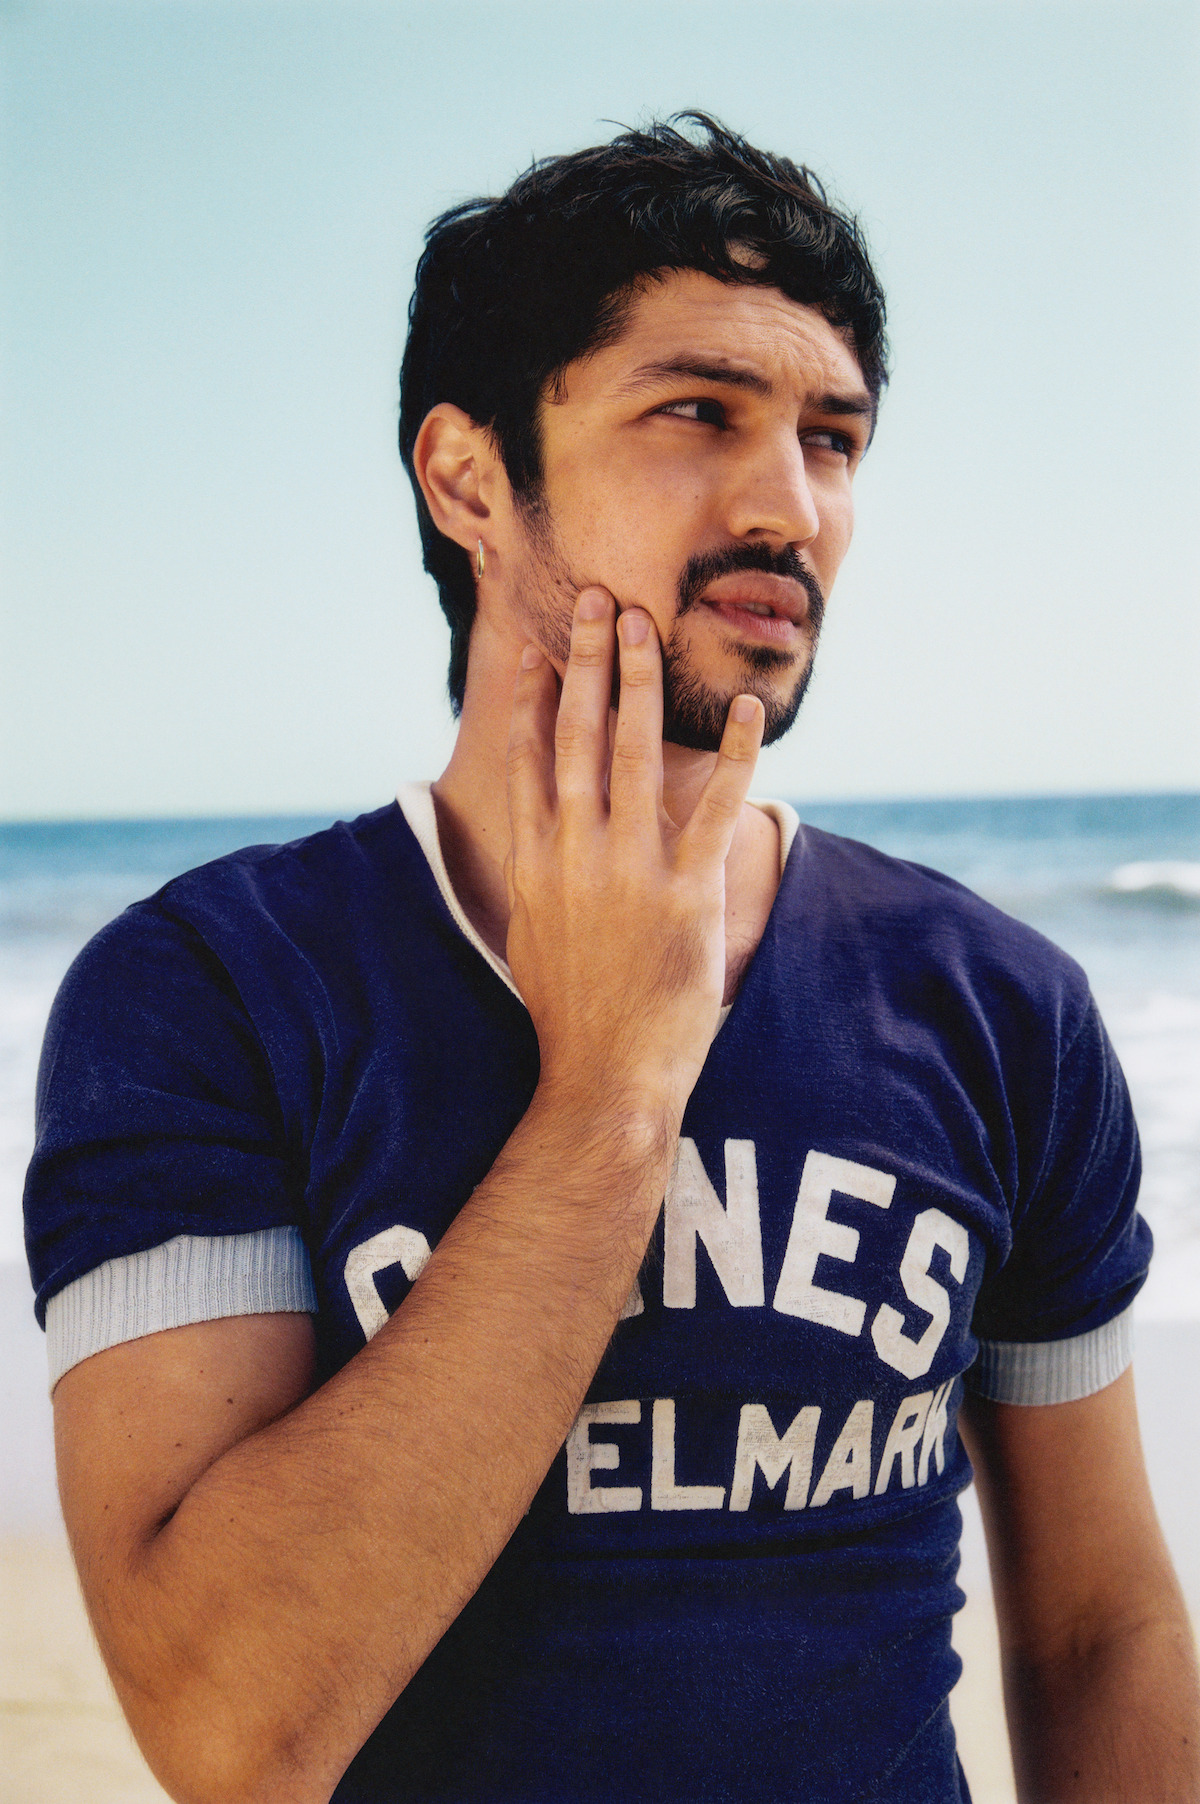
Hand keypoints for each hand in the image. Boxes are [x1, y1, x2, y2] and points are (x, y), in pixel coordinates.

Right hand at [505, 586, 763, 1124]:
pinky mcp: (684, 892)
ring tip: (645, 625)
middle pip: (575, 735)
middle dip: (585, 662)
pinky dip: (731, 753)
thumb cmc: (571, 1011)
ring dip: (639, 682)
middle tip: (595, 602)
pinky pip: (713, 806)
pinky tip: (743, 708)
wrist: (605, 1073)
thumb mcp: (531, 936)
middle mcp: (574, 853)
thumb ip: (537, 877)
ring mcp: (628, 869)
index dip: (531, 700)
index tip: (535, 651)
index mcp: (535, 862)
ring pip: (632, 752)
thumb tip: (538, 841)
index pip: (529, 761)